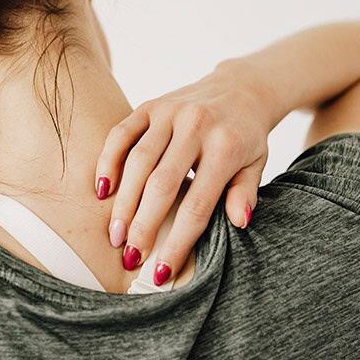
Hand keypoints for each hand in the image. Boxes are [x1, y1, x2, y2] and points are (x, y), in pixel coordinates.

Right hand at [94, 60, 275, 284]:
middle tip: (130, 256)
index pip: (197, 204)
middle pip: (161, 185)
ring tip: (115, 234)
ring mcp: (170, 113)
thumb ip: (245, 193)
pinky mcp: (150, 105)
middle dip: (143, 226)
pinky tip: (102, 191)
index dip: (178, 241)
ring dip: (123, 202)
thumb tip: (238, 223)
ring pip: (137, 162)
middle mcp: (196, 126)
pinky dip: (108, 162)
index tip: (162, 271)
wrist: (240, 88)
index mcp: (225, 147)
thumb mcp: (256, 165)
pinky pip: (121, 134)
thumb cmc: (246, 137)